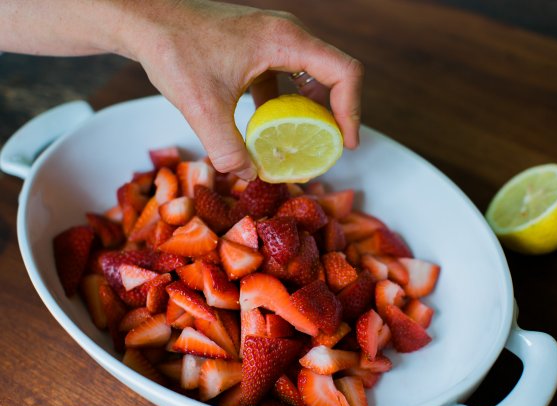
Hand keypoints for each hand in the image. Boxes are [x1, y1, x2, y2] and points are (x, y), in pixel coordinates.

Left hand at [122, 1, 363, 179]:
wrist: (146, 21)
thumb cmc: (174, 50)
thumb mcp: (202, 108)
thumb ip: (228, 149)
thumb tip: (250, 176)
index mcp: (285, 40)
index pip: (344, 72)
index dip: (352, 111)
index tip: (345, 144)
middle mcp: (287, 34)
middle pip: (333, 74)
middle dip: (334, 115)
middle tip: (326, 149)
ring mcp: (274, 37)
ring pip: (312, 74)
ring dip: (312, 109)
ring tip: (303, 142)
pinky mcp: (259, 45)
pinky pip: (288, 75)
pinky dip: (287, 102)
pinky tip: (270, 126)